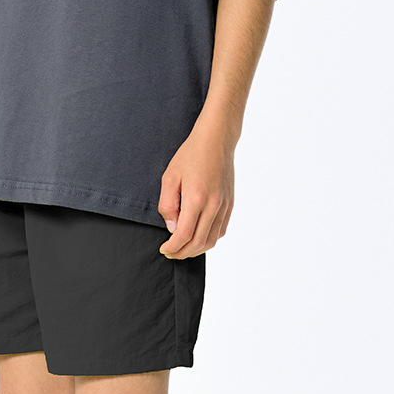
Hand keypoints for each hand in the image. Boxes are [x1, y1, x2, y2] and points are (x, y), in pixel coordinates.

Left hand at [156, 122, 234, 257]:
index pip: (184, 235)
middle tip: (170, 253)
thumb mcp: (169, 177)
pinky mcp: (230, 204)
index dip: (173, 247)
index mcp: (196, 198)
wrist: (216, 140)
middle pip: (199, 242)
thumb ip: (167, 205)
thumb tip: (172, 228)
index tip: (164, 249)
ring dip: (196, 250)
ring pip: (212, 240)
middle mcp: (214, 205)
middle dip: (182, 253)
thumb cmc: (190, 155)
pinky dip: (209, 240)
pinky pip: (221, 230)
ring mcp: (225, 205)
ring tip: (182, 248)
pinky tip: (197, 237)